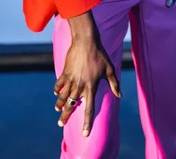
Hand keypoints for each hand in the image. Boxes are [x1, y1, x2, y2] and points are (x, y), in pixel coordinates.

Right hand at [54, 13, 120, 136]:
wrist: (85, 40)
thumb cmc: (99, 54)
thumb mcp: (109, 68)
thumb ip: (114, 83)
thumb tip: (119, 95)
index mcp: (91, 86)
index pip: (89, 109)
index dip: (87, 122)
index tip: (84, 134)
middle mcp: (80, 85)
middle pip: (71, 105)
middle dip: (65, 116)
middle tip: (61, 124)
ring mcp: (71, 79)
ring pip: (62, 97)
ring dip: (59, 104)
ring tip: (58, 109)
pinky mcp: (65, 72)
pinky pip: (59, 84)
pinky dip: (56, 90)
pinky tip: (56, 93)